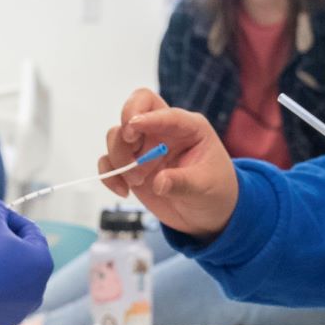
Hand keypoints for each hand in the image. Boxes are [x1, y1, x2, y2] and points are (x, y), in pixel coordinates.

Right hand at [104, 88, 239, 237]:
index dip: (148, 117)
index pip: (165, 112)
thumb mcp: (206, 187)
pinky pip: (109, 161)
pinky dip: (109, 174)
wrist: (208, 214)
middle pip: (134, 110)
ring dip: (119, 157)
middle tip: (129, 148)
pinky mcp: (131, 165)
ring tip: (137, 182)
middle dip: (126, 127)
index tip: (133, 127)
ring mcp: (145, 147)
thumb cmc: (215, 191)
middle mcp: (163, 131)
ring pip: (117, 135)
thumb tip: (159, 183)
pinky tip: (123, 191)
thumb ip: (183, 183)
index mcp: (188, 127)